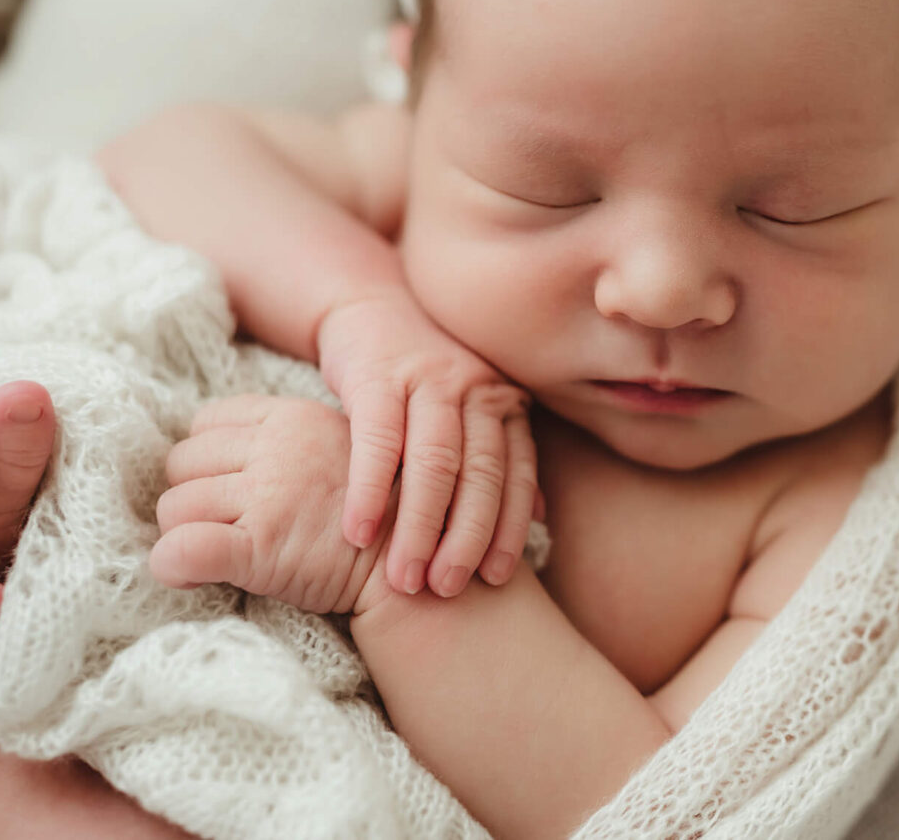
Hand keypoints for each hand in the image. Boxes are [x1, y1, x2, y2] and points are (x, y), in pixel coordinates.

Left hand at [150, 395, 394, 616]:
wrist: (413, 565)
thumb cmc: (372, 513)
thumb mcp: (332, 448)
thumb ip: (283, 441)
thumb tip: (219, 456)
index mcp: (291, 416)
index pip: (205, 422)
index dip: (206, 460)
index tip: (227, 490)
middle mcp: (276, 447)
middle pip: (182, 462)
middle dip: (191, 497)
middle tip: (220, 527)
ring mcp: (269, 494)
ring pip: (175, 507)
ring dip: (183, 534)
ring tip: (216, 555)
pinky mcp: (261, 546)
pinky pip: (185, 548)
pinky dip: (171, 564)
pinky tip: (188, 575)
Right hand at [316, 291, 539, 597]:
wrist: (371, 308)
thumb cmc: (423, 378)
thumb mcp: (470, 411)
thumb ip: (501, 457)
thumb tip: (541, 516)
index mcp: (503, 401)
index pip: (515, 474)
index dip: (507, 529)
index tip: (494, 580)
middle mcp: (476, 387)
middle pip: (479, 473)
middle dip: (465, 538)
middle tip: (445, 591)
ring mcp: (429, 377)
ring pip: (433, 462)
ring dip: (419, 526)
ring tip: (403, 579)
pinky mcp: (378, 374)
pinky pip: (376, 441)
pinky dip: (368, 491)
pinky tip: (357, 534)